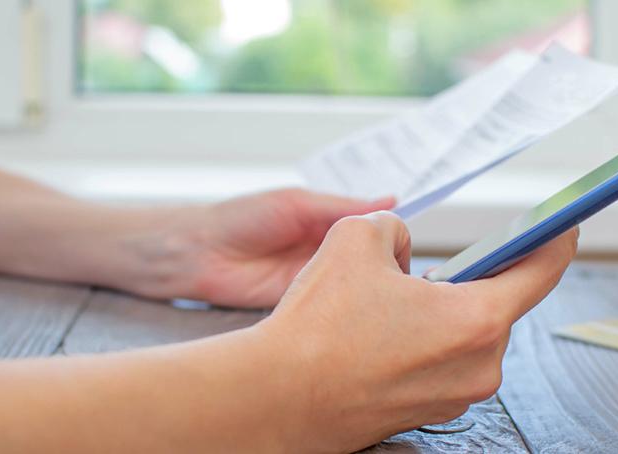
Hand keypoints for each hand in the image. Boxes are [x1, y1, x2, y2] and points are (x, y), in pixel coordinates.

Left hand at [132, 189, 393, 306]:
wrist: (199, 255)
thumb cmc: (241, 219)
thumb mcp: (297, 204)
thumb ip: (342, 207)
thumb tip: (391, 199)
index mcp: (326, 224)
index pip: (371, 229)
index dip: (395, 234)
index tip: (418, 239)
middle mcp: (326, 253)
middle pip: (369, 261)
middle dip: (390, 268)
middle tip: (416, 274)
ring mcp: (317, 281)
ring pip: (356, 286)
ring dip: (372, 289)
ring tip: (400, 293)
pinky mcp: (305, 306)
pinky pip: (335, 308)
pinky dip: (350, 310)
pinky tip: (368, 312)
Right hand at [256, 213, 577, 451]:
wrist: (278, 398)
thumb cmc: (318, 328)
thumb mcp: (355, 238)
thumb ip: (393, 227)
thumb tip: (399, 246)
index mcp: (477, 319)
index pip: (542, 269)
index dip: (554, 237)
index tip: (561, 224)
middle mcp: (479, 366)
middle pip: (493, 303)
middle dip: (461, 278)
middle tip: (422, 267)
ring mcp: (455, 396)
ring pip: (463, 334)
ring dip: (436, 312)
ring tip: (382, 307)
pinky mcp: (429, 411)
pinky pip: (441, 362)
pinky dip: (420, 342)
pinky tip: (376, 335)